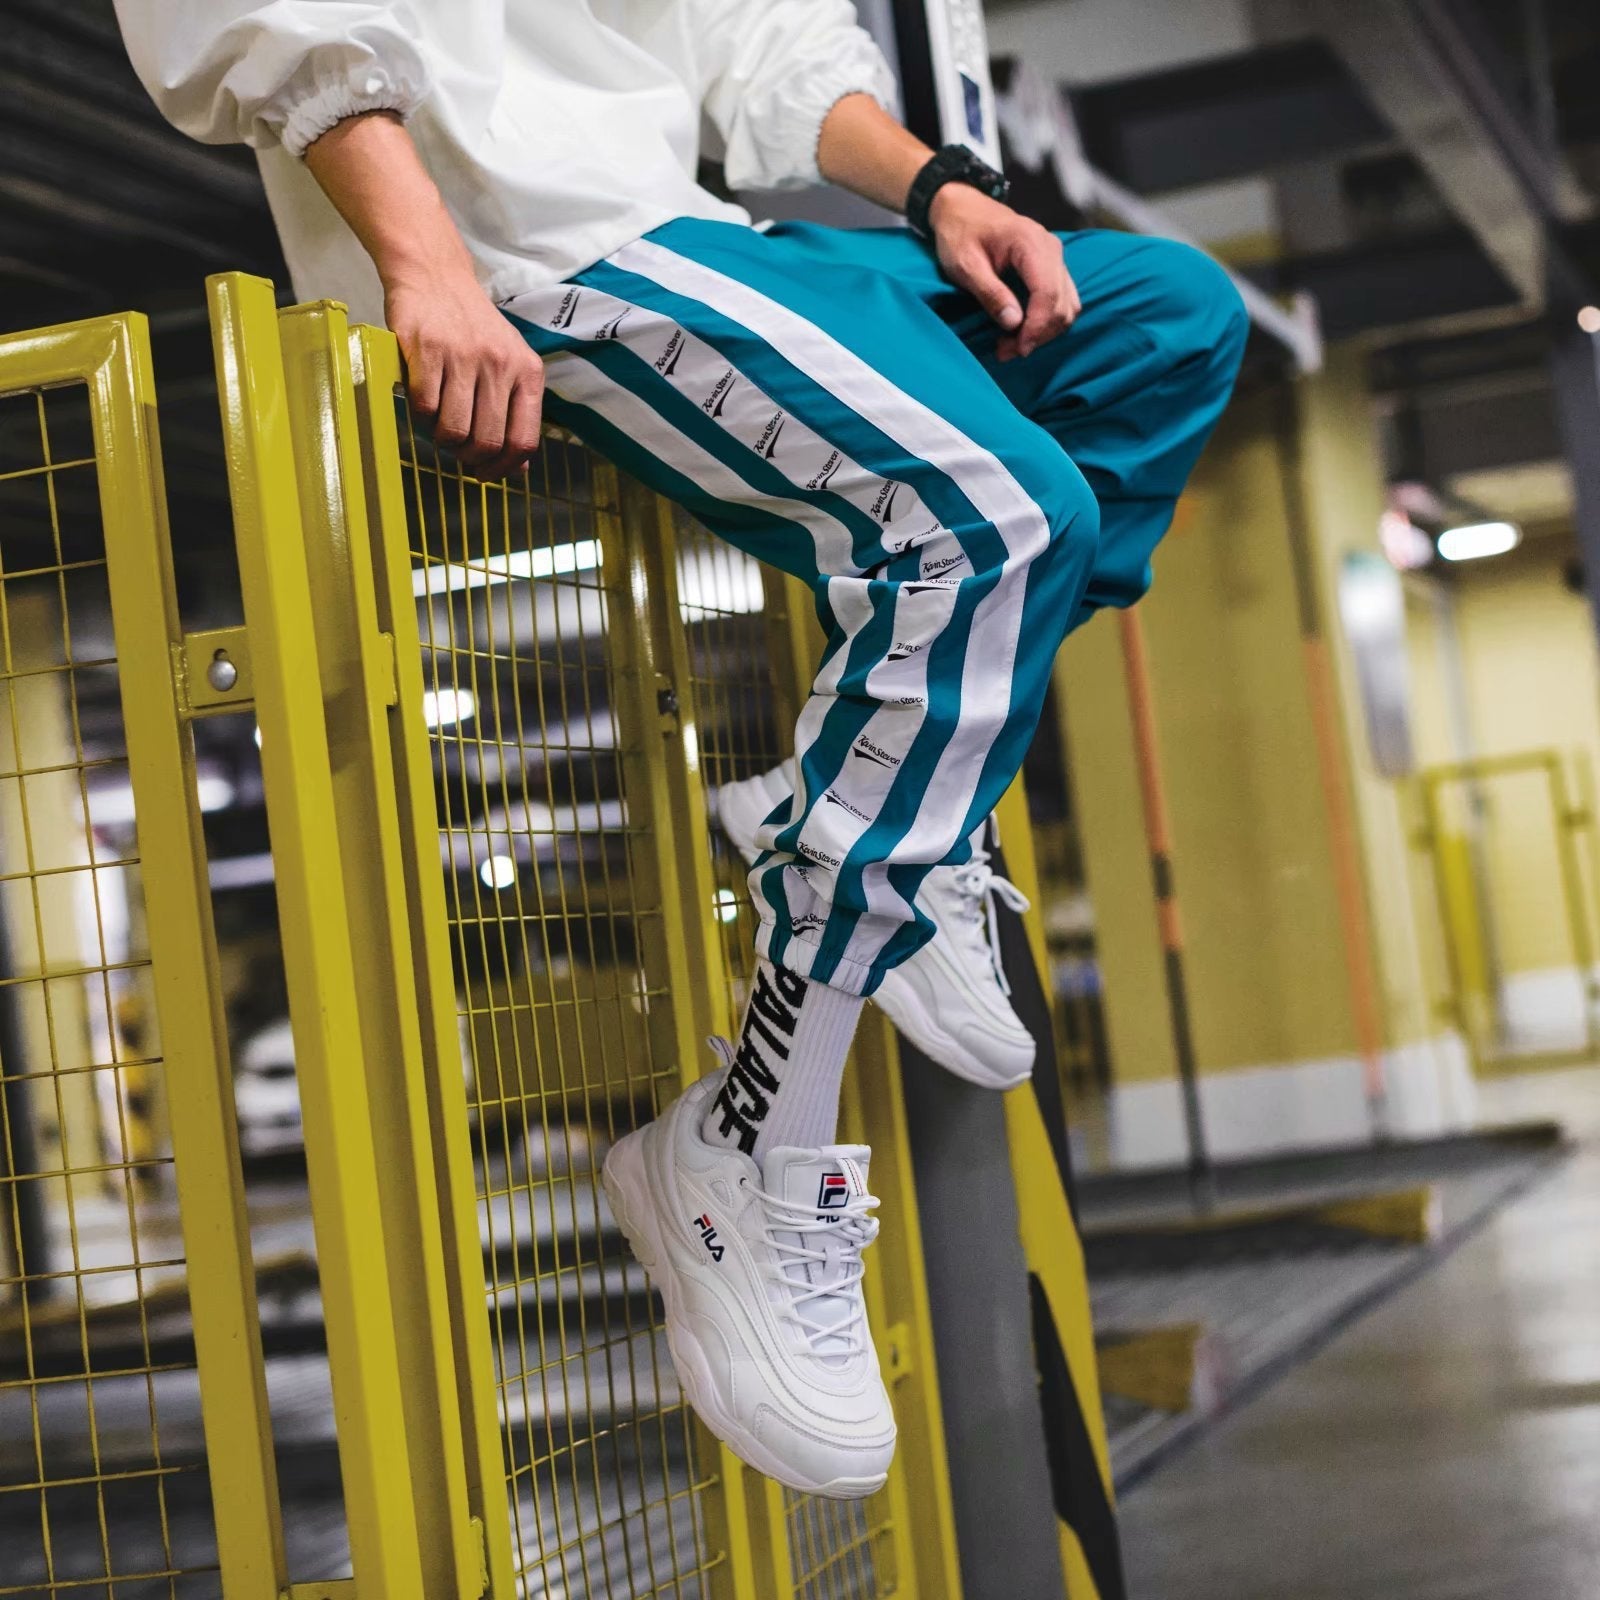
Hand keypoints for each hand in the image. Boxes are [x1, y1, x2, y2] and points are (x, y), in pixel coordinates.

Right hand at [383, 256, 544, 480]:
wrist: (436, 274)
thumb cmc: (471, 326)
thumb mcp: (508, 364)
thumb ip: (516, 412)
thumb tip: (518, 468)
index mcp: (528, 372)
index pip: (523, 441)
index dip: (503, 468)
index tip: (486, 473)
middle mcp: (501, 364)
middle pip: (487, 442)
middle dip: (468, 457)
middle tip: (456, 450)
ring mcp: (464, 356)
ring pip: (454, 430)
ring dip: (441, 440)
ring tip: (437, 426)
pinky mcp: (428, 349)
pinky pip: (425, 407)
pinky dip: (420, 417)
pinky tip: (421, 406)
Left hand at [929, 185, 1080, 360]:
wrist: (961, 208)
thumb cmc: (960, 233)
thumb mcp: (966, 265)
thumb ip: (990, 293)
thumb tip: (1014, 323)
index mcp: (1029, 242)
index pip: (1047, 292)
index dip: (1036, 326)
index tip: (1018, 348)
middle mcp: (1050, 248)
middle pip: (1062, 303)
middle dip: (1038, 334)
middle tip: (1006, 352)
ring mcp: (1054, 256)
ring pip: (1066, 305)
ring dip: (1044, 331)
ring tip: (1011, 345)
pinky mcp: (1051, 266)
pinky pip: (1061, 299)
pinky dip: (1046, 320)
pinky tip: (1021, 330)